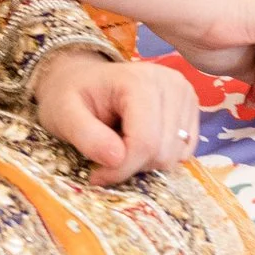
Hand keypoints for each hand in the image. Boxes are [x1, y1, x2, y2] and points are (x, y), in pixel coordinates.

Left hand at [34, 50, 200, 184]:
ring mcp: (185, 94)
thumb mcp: (63, 115)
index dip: (120, 169)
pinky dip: (160, 156)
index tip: (96, 175)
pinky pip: (184, 151)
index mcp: (139, 80)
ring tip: (122, 144)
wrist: (84, 79)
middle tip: (107, 157)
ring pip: (175, 155)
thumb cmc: (70, 96)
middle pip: (163, 151)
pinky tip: (140, 141)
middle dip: (132, 165)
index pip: (145, 141)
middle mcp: (171, 83)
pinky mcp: (191, 107)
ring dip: (146, 162)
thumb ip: (86, 136)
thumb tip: (116, 158)